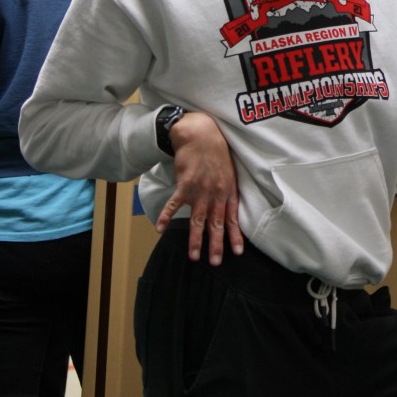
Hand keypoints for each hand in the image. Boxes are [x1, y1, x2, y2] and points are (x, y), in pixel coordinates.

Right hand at [155, 112, 242, 265]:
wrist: (200, 134)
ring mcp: (200, 190)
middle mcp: (215, 194)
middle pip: (216, 224)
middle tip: (215, 262)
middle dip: (215, 245)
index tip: (236, 253)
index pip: (233, 219)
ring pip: (197, 220)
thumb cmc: (216, 151)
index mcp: (228, 191)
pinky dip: (166, 217)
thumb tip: (228, 208)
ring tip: (193, 256)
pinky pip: (174, 204)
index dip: (235, 236)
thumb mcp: (230, 171)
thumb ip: (228, 191)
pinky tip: (160, 229)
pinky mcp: (184, 184)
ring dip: (195, 239)